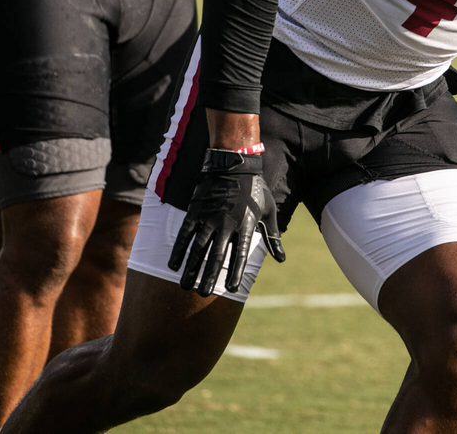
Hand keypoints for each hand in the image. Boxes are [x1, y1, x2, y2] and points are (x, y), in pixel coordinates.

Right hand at [168, 148, 284, 295]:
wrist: (234, 161)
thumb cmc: (254, 188)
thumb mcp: (268, 210)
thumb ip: (272, 236)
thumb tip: (281, 259)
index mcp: (246, 225)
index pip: (240, 254)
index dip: (235, 273)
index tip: (231, 289)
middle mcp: (227, 224)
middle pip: (217, 256)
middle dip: (209, 277)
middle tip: (203, 294)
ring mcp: (209, 217)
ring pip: (199, 248)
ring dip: (192, 268)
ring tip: (186, 286)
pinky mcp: (196, 210)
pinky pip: (186, 234)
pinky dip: (179, 250)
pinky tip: (174, 265)